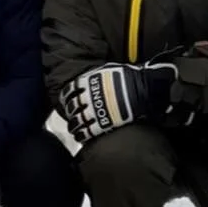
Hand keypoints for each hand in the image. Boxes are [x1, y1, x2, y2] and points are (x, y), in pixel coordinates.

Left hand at [58, 62, 192, 143]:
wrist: (142, 88)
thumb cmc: (130, 77)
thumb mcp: (109, 70)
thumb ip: (98, 75)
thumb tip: (93, 76)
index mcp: (90, 82)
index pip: (70, 90)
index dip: (65, 96)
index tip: (65, 100)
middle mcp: (89, 96)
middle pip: (72, 106)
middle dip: (69, 112)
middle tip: (70, 116)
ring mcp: (95, 110)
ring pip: (77, 120)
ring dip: (73, 126)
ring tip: (73, 130)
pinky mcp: (103, 122)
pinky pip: (88, 131)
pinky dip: (82, 135)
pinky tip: (81, 137)